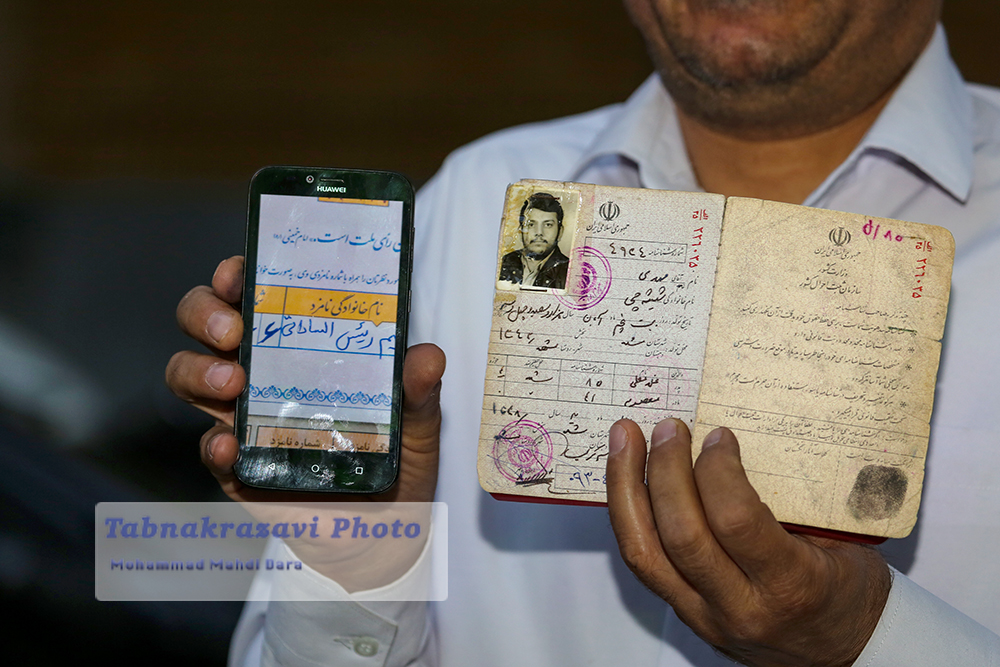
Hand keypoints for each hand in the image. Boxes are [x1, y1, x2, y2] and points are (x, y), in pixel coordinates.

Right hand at [165, 256, 445, 504]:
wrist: (385, 533)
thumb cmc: (396, 462)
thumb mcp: (417, 423)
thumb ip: (419, 391)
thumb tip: (427, 355)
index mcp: (300, 347)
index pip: (255, 295)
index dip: (237, 275)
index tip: (241, 271)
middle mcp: (261, 373)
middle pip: (205, 325)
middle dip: (204, 314)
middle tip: (232, 331)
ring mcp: (242, 420)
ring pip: (188, 376)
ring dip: (198, 371)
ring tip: (232, 384)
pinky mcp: (238, 470)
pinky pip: (209, 451)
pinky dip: (213, 445)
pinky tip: (229, 446)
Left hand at [606, 418, 890, 666]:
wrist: (846, 653)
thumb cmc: (849, 594)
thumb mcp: (843, 542)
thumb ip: (794, 498)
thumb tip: (738, 438)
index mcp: (791, 586)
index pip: (736, 522)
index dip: (719, 470)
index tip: (719, 435)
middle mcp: (740, 608)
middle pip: (681, 535)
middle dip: (665, 470)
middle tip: (667, 428)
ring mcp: (705, 616)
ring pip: (643, 552)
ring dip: (627, 488)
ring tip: (625, 440)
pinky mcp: (685, 614)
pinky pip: (643, 561)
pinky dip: (629, 514)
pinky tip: (626, 479)